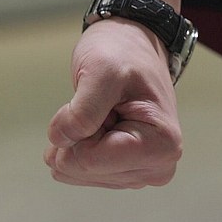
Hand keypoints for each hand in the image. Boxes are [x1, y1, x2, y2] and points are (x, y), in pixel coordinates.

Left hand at [44, 18, 182, 188]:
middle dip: (77, 136)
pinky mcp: (122, 173)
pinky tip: (95, 125)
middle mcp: (156, 167)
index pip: (89, 160)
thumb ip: (82, 110)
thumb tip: (61, 141)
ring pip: (75, 173)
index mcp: (161, 146)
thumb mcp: (101, 70)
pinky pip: (76, 172)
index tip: (97, 102)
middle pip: (82, 169)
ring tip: (101, 113)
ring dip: (76, 140)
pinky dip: (75, 146)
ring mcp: (139, 173)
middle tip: (100, 106)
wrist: (130, 47)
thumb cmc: (123, 54)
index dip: (77, 131)